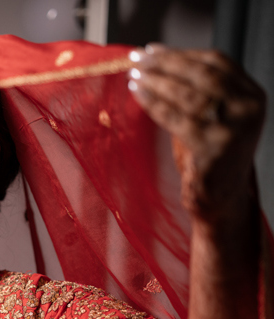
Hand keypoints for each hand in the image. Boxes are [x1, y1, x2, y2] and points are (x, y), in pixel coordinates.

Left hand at [128, 44, 265, 222]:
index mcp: (251, 95)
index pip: (217, 62)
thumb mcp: (209, 117)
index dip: (181, 53)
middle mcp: (249, 109)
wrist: (220, 201)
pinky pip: (178, 119)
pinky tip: (138, 96)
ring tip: (135, 76)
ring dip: (158, 82)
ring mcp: (235, 129)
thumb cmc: (208, 158)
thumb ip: (194, 92)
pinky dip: (155, 105)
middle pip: (203, 74)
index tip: (153, 50)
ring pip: (190, 95)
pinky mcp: (215, 148)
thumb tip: (155, 65)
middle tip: (138, 60)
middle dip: (166, 64)